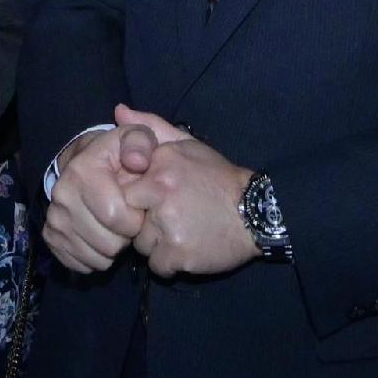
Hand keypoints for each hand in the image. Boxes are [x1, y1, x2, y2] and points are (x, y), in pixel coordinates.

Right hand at [42, 125, 147, 274]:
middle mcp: (62, 196)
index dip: (136, 219)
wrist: (84, 165)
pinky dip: (97, 258)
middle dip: (126, 237)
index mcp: (82, 171)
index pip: (115, 216)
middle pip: (108, 243)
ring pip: (96, 258)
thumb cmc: (117, 156)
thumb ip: (142, 144)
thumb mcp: (135, 139)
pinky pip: (81, 264)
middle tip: (128, 221)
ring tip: (117, 228)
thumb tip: (138, 162)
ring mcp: (54, 219)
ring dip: (113, 249)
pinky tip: (103, 237)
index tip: (139, 208)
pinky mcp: (51, 238)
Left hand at [108, 104, 255, 278]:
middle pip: (129, 219)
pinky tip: (189, 249)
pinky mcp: (178, 253)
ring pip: (141, 245)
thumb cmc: (219, 179)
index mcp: (160, 164)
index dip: (138, 199)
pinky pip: (158, 266)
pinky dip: (171, 263)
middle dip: (144, 223)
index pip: (123, 190)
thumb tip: (118, 111)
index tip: (156, 200)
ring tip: (184, 232)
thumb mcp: (188, 145)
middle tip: (172, 218)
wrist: (258, 213)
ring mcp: (168, 224)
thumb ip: (152, 127)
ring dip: (157, 244)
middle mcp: (160, 192)